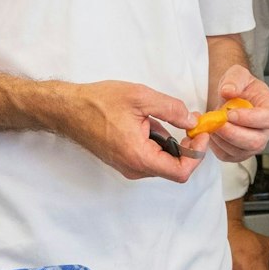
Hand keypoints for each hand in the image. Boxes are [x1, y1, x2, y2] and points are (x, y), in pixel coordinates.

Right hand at [57, 81, 202, 181]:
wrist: (67, 110)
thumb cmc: (98, 103)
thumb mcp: (141, 97)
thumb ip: (171, 110)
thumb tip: (192, 120)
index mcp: (139, 157)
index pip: (180, 171)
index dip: (197, 154)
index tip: (201, 133)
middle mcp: (134, 168)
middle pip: (173, 167)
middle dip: (186, 145)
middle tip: (189, 121)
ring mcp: (128, 167)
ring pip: (161, 160)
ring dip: (169, 141)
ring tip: (156, 117)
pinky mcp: (124, 161)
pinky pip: (149, 156)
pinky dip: (156, 141)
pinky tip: (146, 122)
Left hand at [187, 65, 268, 163]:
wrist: (232, 98)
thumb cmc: (239, 86)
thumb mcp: (237, 74)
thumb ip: (234, 80)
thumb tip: (228, 91)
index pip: (267, 119)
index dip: (249, 119)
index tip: (229, 113)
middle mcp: (265, 131)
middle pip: (255, 142)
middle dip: (233, 134)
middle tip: (217, 123)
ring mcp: (253, 144)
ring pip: (240, 151)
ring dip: (222, 139)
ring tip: (211, 124)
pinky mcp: (238, 153)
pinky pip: (227, 156)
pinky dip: (215, 146)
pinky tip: (210, 132)